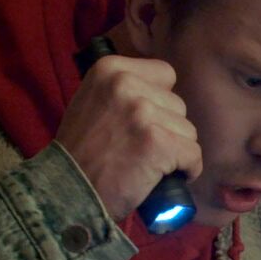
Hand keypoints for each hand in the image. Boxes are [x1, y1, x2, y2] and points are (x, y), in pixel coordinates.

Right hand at [56, 55, 202, 220]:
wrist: (67, 191)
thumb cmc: (81, 152)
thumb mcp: (92, 101)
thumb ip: (123, 89)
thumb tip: (161, 91)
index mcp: (110, 69)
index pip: (165, 74)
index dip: (160, 101)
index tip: (145, 122)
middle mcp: (126, 84)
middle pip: (178, 105)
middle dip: (167, 129)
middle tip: (140, 149)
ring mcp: (142, 112)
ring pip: (187, 130)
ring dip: (175, 150)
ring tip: (147, 164)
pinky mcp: (157, 142)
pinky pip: (193, 154)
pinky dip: (188, 169)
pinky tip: (166, 177)